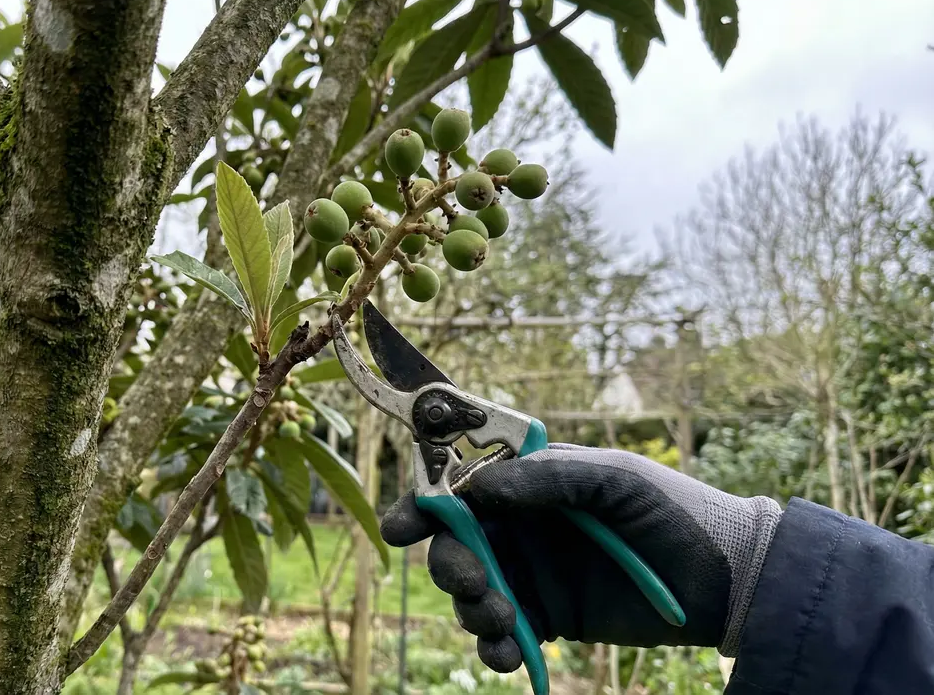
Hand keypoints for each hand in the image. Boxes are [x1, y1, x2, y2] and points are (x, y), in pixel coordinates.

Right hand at [381, 443, 781, 671]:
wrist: (730, 581)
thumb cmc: (675, 512)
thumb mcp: (615, 479)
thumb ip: (547, 480)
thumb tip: (477, 486)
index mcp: (533, 482)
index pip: (463, 487)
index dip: (426, 505)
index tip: (402, 530)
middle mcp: (524, 526)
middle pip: (456, 544)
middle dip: (450, 565)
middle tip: (472, 585)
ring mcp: (534, 573)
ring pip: (471, 590)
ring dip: (472, 608)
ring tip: (502, 621)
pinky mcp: (550, 617)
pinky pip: (503, 634)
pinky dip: (495, 647)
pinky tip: (509, 654)